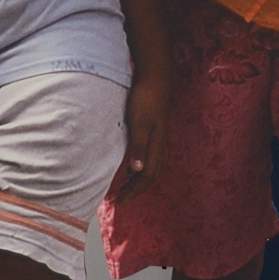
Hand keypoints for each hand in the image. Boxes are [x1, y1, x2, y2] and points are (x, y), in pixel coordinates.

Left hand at [112, 74, 170, 197]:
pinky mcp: (152, 130)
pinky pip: (146, 156)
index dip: (134, 191)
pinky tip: (127, 165)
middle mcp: (158, 146)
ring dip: (136, 179)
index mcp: (156, 147)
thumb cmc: (146, 99)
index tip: (120, 201)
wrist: (155, 78)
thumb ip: (139, 146)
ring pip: (149, 166)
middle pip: (150, 176)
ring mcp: (156, 138)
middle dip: (136, 189)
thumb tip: (136, 171)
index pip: (147, 177)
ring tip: (122, 187)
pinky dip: (136, 166)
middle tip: (119, 199)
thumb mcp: (140, 123)